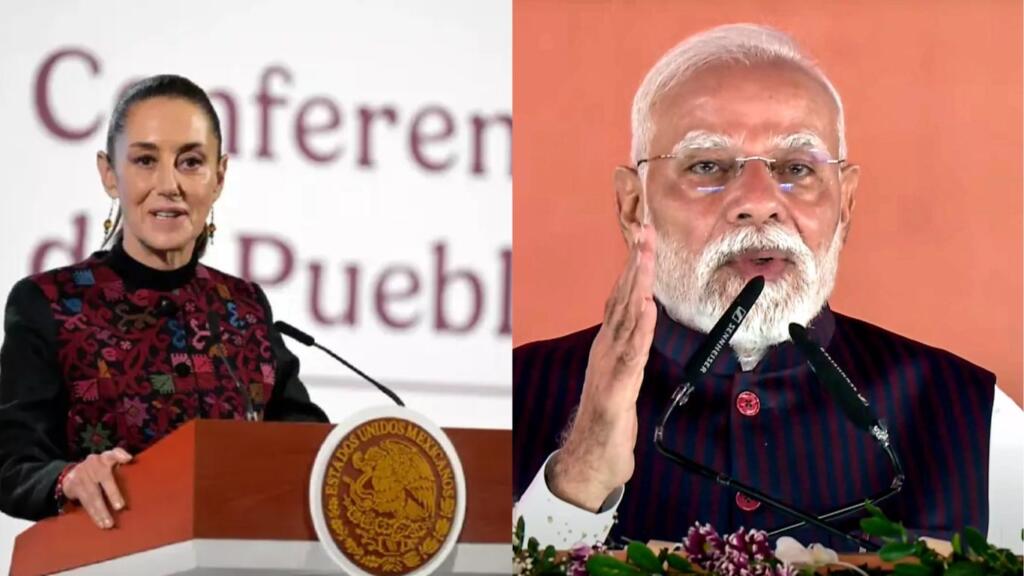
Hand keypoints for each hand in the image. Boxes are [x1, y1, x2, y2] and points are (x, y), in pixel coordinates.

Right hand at [61, 448, 132, 528]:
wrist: (73, 473)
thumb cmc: (100, 469)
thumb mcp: (110, 461)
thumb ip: (121, 459)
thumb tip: (131, 460)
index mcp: (105, 458)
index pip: (113, 453)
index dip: (120, 455)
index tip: (128, 459)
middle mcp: (93, 464)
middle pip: (104, 479)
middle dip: (112, 494)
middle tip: (120, 507)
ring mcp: (82, 475)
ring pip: (93, 495)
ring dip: (101, 511)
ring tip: (109, 523)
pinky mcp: (73, 486)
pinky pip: (85, 502)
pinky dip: (93, 514)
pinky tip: (100, 523)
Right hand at [549, 225, 657, 510]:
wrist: (591, 462)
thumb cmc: (609, 423)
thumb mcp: (622, 379)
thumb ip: (629, 353)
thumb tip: (639, 324)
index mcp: (609, 346)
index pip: (622, 299)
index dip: (632, 268)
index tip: (642, 238)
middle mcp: (606, 350)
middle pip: (622, 300)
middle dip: (635, 264)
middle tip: (644, 230)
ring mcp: (609, 369)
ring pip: (625, 320)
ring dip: (637, 286)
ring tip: (646, 257)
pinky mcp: (616, 391)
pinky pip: (631, 355)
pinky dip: (640, 329)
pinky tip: (648, 307)